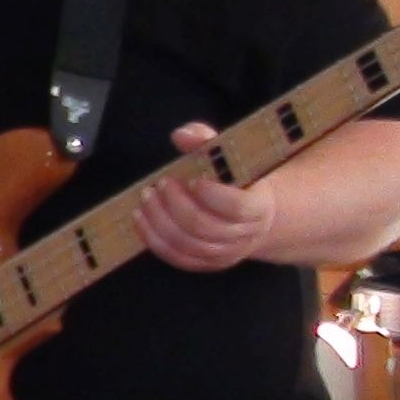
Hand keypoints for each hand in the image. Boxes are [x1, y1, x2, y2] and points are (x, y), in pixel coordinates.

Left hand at [136, 121, 276, 271]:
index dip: (213, 195)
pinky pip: (179, 259)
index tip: (193, 178)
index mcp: (259, 207)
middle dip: (177, 204)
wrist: (253, 213)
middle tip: (161, 184)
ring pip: (190, 245)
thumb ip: (206, 141)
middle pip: (206, 227)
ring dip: (161, 221)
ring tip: (146, 198)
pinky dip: (155, 240)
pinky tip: (141, 219)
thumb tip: (181, 136)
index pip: (238, 207)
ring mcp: (227, 253)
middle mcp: (245, 235)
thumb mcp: (228, 155)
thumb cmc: (235, 178)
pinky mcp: (208, 263)